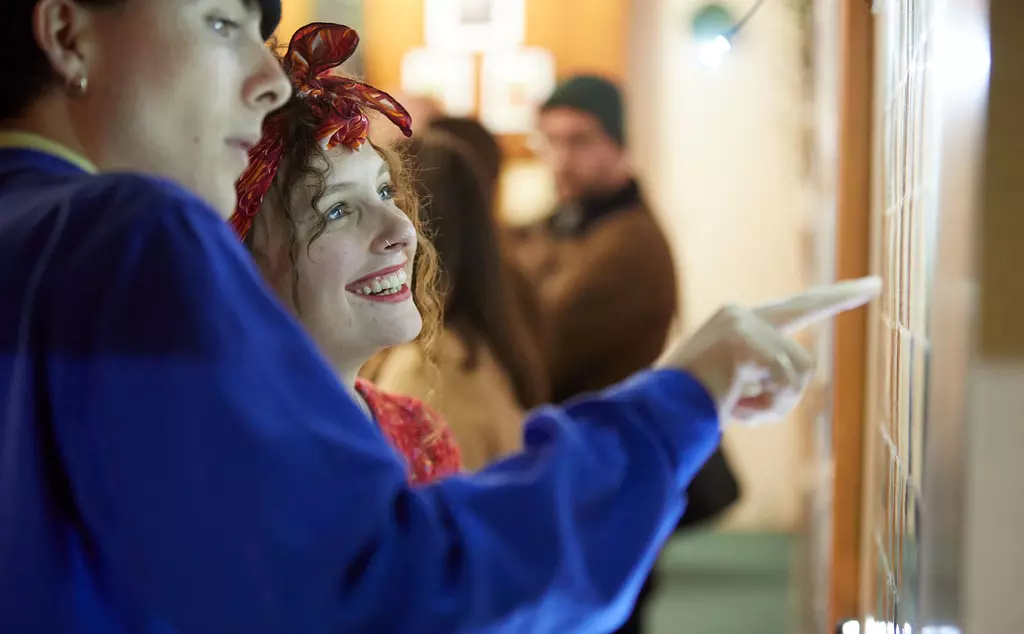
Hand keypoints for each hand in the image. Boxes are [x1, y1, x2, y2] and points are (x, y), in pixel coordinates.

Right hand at [656, 276, 881, 424]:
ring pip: (800, 371)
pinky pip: (786, 386)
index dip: (831, 300)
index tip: (868, 286)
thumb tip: (769, 390)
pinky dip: (767, 408)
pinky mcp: (747, 343)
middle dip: (842, 295)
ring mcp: (744, 325)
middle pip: (803, 336)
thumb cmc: (684, 407)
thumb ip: (753, 380)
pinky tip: (735, 407)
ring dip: (776, 404)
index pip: (791, 309)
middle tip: (876, 283)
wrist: (658, 409)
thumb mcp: (724, 389)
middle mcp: (740, 314)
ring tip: (738, 410)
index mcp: (733, 322)